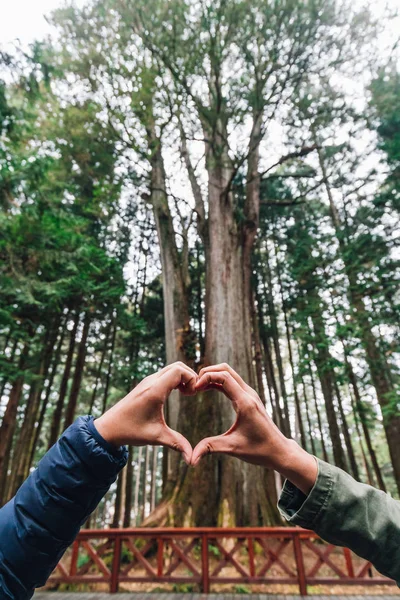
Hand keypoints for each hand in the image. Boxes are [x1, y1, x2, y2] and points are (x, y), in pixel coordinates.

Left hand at [94, 362, 196, 463]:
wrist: (108, 428)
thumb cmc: (130, 431)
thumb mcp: (156, 437)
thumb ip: (176, 444)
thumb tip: (192, 459)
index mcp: (154, 391)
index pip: (178, 371)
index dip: (191, 379)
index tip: (194, 395)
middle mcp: (151, 382)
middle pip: (177, 366)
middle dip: (190, 376)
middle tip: (193, 393)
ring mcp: (147, 381)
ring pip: (171, 368)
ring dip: (182, 377)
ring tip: (187, 394)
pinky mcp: (146, 384)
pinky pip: (165, 374)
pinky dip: (175, 379)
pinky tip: (178, 393)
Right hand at [191, 363, 316, 493]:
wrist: (278, 451)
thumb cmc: (259, 450)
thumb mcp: (232, 448)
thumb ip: (210, 448)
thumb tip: (191, 459)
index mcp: (245, 402)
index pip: (224, 377)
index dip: (206, 378)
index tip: (194, 389)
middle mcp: (248, 394)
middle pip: (226, 370)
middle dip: (208, 372)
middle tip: (193, 384)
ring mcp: (250, 395)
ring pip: (230, 374)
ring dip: (213, 375)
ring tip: (198, 386)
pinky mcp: (249, 398)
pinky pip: (232, 382)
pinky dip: (218, 382)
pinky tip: (208, 389)